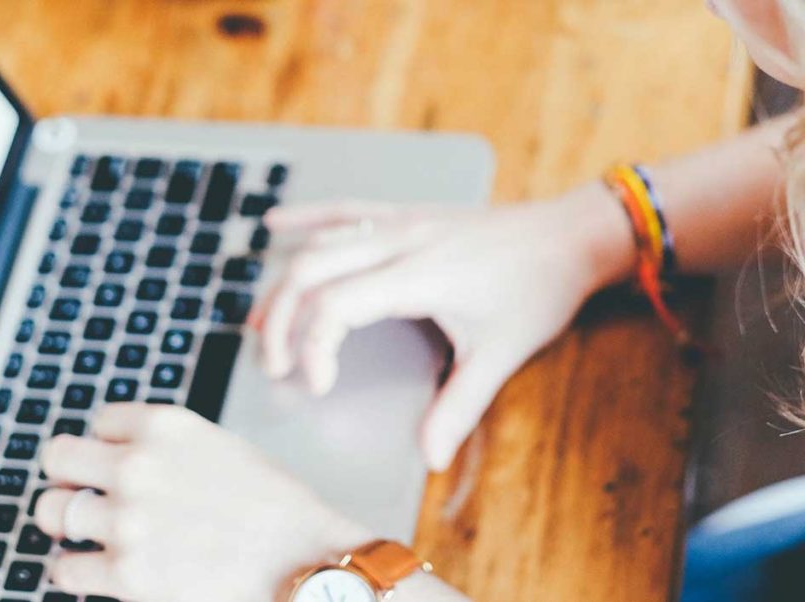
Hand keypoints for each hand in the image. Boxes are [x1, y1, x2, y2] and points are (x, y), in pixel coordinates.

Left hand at [35, 404, 372, 601]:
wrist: (302, 560)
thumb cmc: (272, 506)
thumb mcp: (217, 446)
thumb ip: (165, 446)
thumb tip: (119, 456)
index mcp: (163, 426)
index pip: (97, 422)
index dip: (108, 445)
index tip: (117, 463)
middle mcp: (137, 466)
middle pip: (57, 458)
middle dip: (69, 476)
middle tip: (83, 493)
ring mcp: (127, 521)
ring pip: (51, 511)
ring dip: (67, 522)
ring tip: (90, 533)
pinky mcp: (126, 575)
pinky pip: (64, 568)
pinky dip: (76, 570)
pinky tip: (99, 568)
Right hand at [250, 188, 631, 470]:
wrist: (570, 234)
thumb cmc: (538, 289)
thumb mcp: (502, 353)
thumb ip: (460, 407)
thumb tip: (431, 456)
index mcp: (418, 275)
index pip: (335, 305)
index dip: (313, 348)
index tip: (319, 386)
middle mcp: (399, 241)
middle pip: (310, 272)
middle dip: (280, 321)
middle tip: (275, 366)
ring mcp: (400, 222)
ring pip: (320, 244)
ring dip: (283, 283)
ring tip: (259, 323)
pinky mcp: (406, 214)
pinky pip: (345, 210)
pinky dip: (307, 218)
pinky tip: (276, 224)